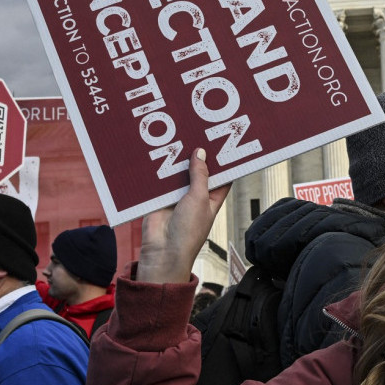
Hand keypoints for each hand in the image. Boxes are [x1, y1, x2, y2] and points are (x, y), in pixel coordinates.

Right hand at [136, 148, 230, 283]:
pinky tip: (160, 152)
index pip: (221, 177)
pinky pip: (160, 180)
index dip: (223, 162)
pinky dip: (160, 169)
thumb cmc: (188, 232)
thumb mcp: (199, 198)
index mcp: (211, 199)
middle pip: (198, 171)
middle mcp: (195, 197)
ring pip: (178, 173)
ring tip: (180, 137)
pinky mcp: (159, 198)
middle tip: (198, 133)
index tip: (224, 143)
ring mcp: (177, 197)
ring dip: (177, 160)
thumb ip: (199, 175)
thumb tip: (200, 152)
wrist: (162, 251)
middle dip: (197, 156)